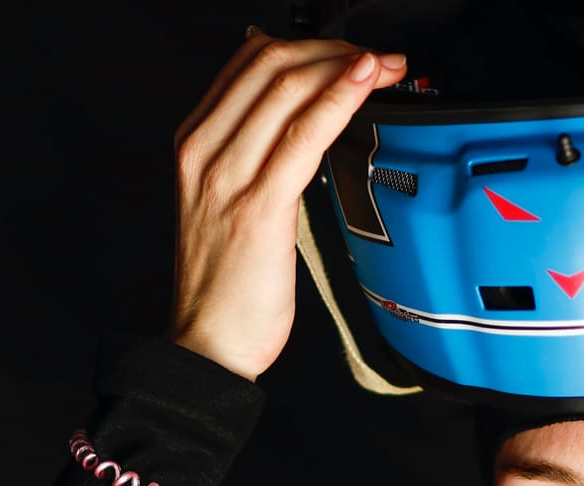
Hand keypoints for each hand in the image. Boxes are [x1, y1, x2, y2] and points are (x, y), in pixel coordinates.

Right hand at [166, 30, 409, 379]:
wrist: (208, 343)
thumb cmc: (226, 283)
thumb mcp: (228, 201)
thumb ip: (254, 154)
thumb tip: (291, 114)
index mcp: (196, 144)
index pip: (249, 63)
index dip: (310, 44)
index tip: (354, 53)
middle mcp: (205, 151)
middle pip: (270, 65)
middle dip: (334, 50)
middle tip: (381, 59)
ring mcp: (228, 176)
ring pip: (287, 90)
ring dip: (346, 68)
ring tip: (387, 67)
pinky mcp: (258, 207)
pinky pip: (303, 136)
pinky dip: (339, 100)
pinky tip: (365, 84)